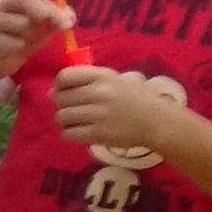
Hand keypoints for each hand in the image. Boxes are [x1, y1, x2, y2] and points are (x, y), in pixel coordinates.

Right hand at [0, 0, 76, 76]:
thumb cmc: (22, 38)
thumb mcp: (43, 27)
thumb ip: (57, 19)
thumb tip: (70, 17)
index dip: (53, 9)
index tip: (68, 23)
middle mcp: (0, 5)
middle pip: (24, 2)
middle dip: (43, 14)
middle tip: (55, 28)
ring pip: (23, 25)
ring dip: (31, 36)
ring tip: (27, 41)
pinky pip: (15, 43)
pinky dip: (21, 49)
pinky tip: (16, 50)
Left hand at [52, 61, 192, 151]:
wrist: (157, 121)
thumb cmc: (138, 98)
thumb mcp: (117, 80)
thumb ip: (90, 80)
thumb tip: (53, 89)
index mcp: (102, 76)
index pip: (65, 76)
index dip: (59, 85)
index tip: (64, 91)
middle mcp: (98, 93)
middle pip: (60, 98)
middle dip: (61, 104)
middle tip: (72, 108)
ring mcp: (97, 115)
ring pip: (62, 117)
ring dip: (65, 120)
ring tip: (76, 121)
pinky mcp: (98, 134)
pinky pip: (69, 134)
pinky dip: (69, 134)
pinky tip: (79, 132)